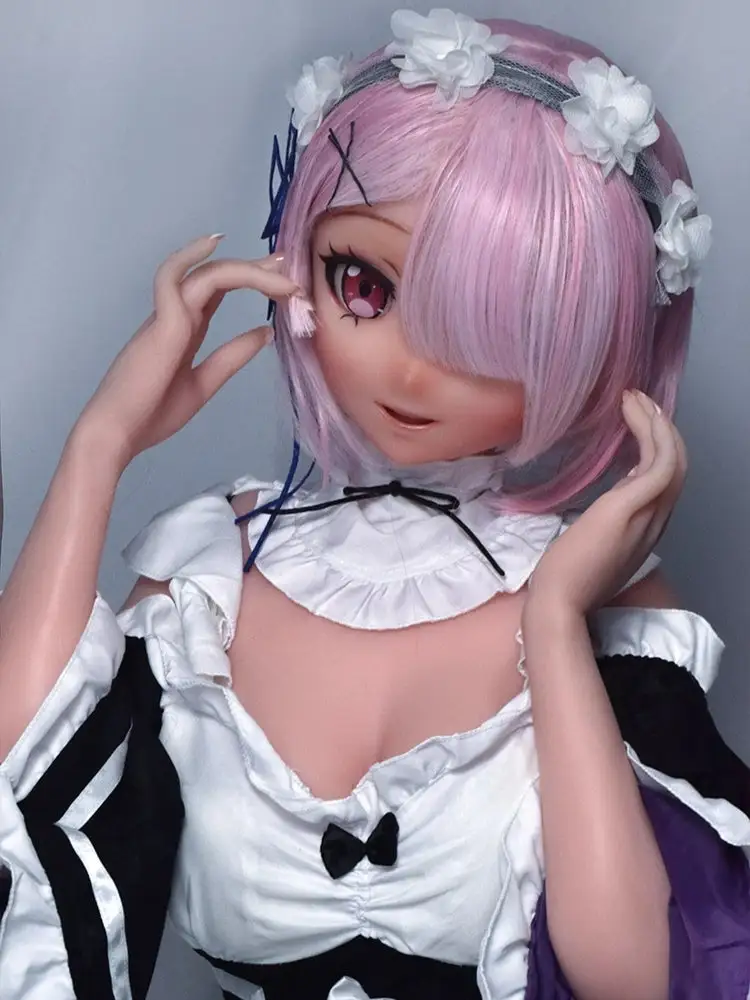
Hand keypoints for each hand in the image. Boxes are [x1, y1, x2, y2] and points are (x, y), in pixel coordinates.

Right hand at [77, 235, 298, 466]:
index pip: (218, 291)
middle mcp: (174, 315)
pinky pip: (174, 280)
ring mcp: (166, 317)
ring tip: (278, 272)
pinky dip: (192, 258)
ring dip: (245, 270)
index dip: (251, 279)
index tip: (282, 280)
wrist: (118, 434)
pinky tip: (215, 245)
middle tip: (288, 267)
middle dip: (255, 269)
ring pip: (206, 276)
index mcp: (183, 329)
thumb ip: (232, 357)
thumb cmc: (152, 414)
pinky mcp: (161, 324)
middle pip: (217, 277)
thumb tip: (265, 334)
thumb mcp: (203, 383)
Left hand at [524, 390, 686, 619]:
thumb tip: (615, 493)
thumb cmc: (566, 578)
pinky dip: (648, 431)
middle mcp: (655, 520)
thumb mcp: (598, 542)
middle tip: (640, 401)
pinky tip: (630, 410)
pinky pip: (657, 461)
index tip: (638, 425)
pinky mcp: (631, 506)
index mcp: (646, 528)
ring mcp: (647, 514)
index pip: (665, 481)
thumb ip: (612, 519)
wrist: (559, 602)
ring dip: (657, 423)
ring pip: (673, 457)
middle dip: (662, 428)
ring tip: (635, 398)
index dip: (658, 448)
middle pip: (677, 464)